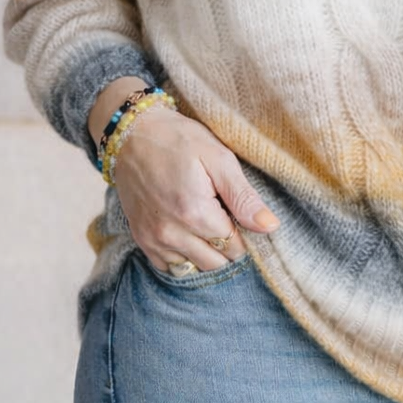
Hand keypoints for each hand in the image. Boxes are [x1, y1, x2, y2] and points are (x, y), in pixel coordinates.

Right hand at [111, 104, 280, 272]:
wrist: (132, 134)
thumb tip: (270, 227)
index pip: (235, 247)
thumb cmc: (178, 140)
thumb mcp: (218, 158)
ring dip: (206, 254)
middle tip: (224, 217)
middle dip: (227, 246)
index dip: (244, 233)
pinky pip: (170, 268)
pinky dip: (183, 257)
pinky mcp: (141, 240)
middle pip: (216, 263)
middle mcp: (172, 234)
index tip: (238, 213)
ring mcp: (153, 240)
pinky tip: (188, 234)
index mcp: (195, 213)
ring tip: (206, 225)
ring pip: (194, 269)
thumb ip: (243, 197)